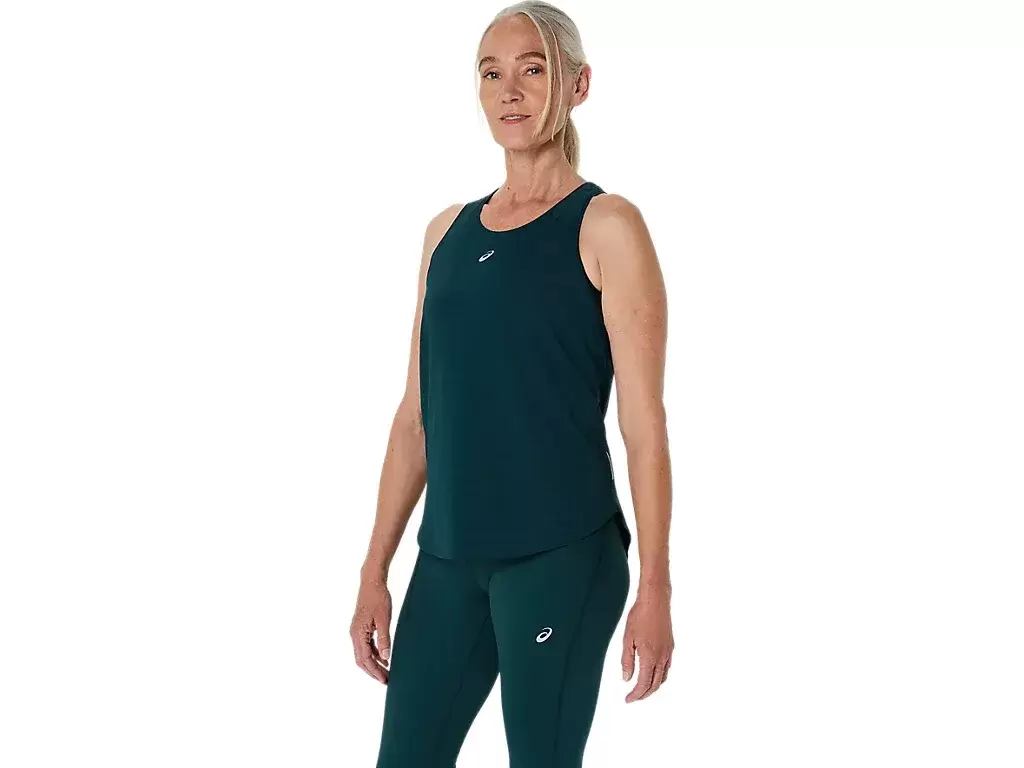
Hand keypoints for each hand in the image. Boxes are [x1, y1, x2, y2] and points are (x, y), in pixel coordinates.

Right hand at [350, 576, 391, 684]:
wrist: (371, 582)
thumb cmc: (378, 598)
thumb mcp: (384, 619)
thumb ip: (384, 639)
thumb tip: (386, 658)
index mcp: (358, 634)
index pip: (365, 659)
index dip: (375, 671)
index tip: (385, 679)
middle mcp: (354, 634)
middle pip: (361, 660)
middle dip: (373, 671)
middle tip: (386, 680)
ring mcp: (357, 631)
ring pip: (363, 654)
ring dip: (373, 664)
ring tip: (386, 672)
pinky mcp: (361, 627)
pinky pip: (366, 645)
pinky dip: (374, 654)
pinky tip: (384, 657)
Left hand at [621, 580, 673, 701]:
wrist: (655, 601)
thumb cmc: (639, 617)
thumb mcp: (627, 639)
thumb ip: (627, 661)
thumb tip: (626, 678)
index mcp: (649, 657)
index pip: (643, 684)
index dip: (636, 695)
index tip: (628, 699)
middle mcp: (661, 657)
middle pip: (654, 684)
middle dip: (644, 694)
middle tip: (634, 698)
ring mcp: (668, 652)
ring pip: (663, 677)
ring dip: (653, 687)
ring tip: (642, 689)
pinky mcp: (671, 646)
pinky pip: (667, 667)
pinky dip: (660, 676)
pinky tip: (653, 673)